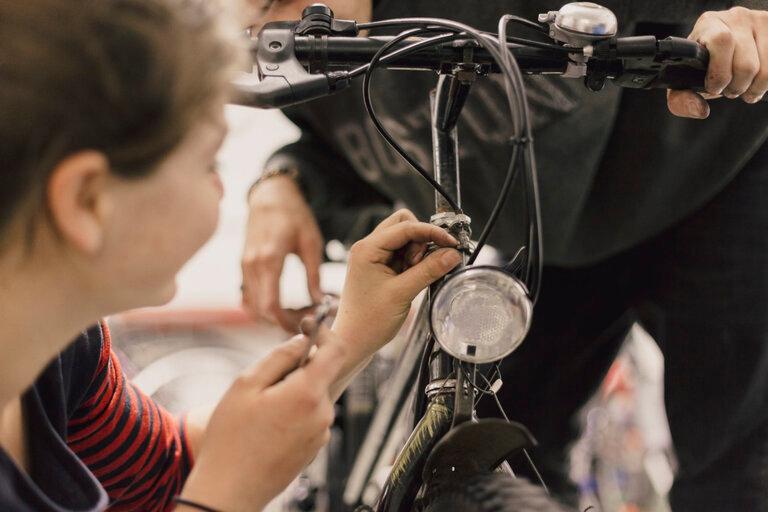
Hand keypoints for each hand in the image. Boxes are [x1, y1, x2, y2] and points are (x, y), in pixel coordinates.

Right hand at [180, 335, 344, 511]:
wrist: (229, 491)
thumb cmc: (231, 438)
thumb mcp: (246, 385)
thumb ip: (279, 356)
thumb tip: (303, 340)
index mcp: (308, 393)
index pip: (336, 350)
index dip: (324, 332)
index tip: (308, 325)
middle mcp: (323, 413)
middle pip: (320, 374)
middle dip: (297, 369)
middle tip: (263, 382)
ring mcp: (321, 433)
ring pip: (313, 396)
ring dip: (292, 393)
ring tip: (260, 411)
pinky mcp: (314, 449)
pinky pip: (309, 417)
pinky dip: (292, 413)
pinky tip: (266, 428)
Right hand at [241, 175, 323, 331]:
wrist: (270, 196)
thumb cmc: (294, 215)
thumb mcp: (311, 243)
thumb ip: (314, 276)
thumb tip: (321, 303)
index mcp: (269, 259)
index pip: (270, 304)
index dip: (285, 322)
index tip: (304, 326)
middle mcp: (252, 266)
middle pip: (260, 311)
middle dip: (282, 322)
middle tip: (306, 320)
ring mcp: (244, 267)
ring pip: (251, 306)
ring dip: (271, 316)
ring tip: (297, 312)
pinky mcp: (243, 267)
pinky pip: (248, 296)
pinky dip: (262, 307)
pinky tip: (283, 304)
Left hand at [332, 209, 461, 359]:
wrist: (353, 342)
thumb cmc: (368, 321)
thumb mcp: (403, 294)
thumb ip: (429, 271)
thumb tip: (452, 254)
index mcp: (367, 249)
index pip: (405, 227)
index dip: (431, 232)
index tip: (451, 242)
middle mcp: (368, 248)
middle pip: (403, 225)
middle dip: (421, 239)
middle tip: (425, 263)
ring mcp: (374, 257)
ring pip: (405, 239)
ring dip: (418, 252)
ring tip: (415, 275)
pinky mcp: (380, 267)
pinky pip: (403, 253)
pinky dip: (414, 261)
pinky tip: (414, 277)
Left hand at [668, 7, 767, 117]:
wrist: (723, 49)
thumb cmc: (703, 65)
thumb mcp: (685, 80)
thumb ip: (681, 99)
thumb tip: (699, 109)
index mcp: (709, 24)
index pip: (721, 41)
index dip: (719, 71)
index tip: (714, 87)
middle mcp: (736, 18)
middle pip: (746, 64)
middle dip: (737, 87)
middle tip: (730, 91)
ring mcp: (759, 22)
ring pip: (765, 68)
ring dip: (754, 87)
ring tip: (743, 87)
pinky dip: (766, 83)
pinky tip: (756, 82)